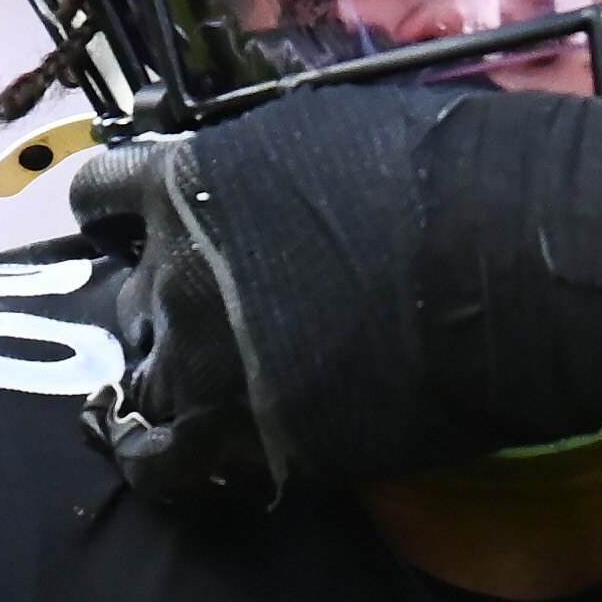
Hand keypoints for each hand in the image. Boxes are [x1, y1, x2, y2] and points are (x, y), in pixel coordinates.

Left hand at [68, 91, 454, 509]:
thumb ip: (270, 175)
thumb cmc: (446, 180)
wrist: (501, 269)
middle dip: (167, 313)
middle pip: (131, 302)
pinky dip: (165, 463)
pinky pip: (162, 465)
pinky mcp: (241, 434)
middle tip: (219, 328)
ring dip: (172, 390)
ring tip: (210, 403)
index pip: (100, 195)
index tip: (140, 232)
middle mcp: (176, 274)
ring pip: (142, 387)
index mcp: (189, 185)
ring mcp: (201, 361)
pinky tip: (196, 464)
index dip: (119, 218)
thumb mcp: (330, 137)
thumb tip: (271, 194)